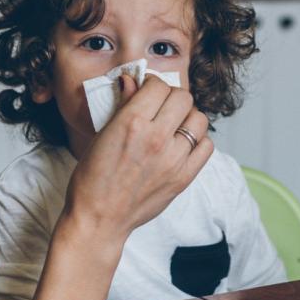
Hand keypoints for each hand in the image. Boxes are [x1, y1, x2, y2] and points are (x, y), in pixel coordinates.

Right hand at [65, 74, 212, 243]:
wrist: (99, 218)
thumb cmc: (92, 178)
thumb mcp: (101, 134)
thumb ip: (122, 105)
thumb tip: (131, 80)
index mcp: (132, 123)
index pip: (158, 86)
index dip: (152, 85)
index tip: (146, 92)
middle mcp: (156, 138)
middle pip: (183, 98)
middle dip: (171, 98)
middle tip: (160, 107)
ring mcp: (173, 159)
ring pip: (199, 119)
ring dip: (187, 117)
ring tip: (173, 125)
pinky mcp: (184, 178)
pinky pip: (207, 146)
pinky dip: (198, 141)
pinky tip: (182, 145)